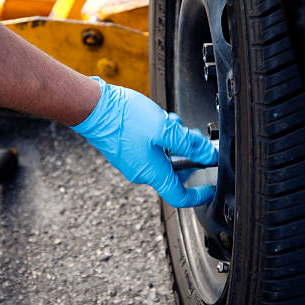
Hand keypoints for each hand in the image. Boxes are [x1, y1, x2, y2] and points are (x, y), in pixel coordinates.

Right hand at [71, 78, 217, 207]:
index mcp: (152, 172)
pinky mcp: (127, 150)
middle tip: (193, 137)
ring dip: (173, 140)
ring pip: (163, 156)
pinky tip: (158, 120)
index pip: (180, 197)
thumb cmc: (123, 118)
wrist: (93, 107)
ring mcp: (132, 161)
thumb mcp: (164, 128)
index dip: (199, 195)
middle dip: (188, 155)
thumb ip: (189, 143)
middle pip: (174, 172)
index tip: (210, 189)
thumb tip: (207, 155)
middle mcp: (141, 171)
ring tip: (172, 122)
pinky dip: (160, 137)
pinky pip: (151, 149)